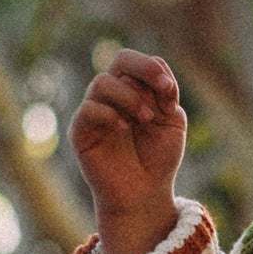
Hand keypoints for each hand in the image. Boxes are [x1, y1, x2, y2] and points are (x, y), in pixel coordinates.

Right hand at [70, 49, 187, 253]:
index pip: (137, 61)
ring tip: (146, 120)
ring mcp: (94, 111)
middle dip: (145, 71)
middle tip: (163, 93)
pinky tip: (124, 129)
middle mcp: (111, 95)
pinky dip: (109, 114)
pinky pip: (88, 110)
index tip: (170, 93)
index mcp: (133, 88)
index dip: (154, 69)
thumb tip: (153, 77)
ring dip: (131, 98)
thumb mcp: (172, 122)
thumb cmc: (158, 157)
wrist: (145, 194)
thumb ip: (166, 96)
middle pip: (120, 59)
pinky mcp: (80, 132)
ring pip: (103, 83)